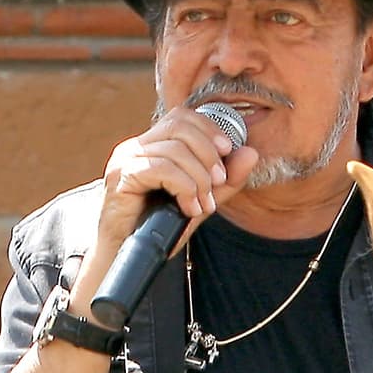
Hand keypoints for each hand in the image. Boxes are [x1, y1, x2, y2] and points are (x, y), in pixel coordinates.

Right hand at [95, 106, 259, 255]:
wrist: (127, 255)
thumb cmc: (161, 228)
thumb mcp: (202, 200)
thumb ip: (226, 180)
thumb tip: (251, 153)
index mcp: (154, 145)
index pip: (183, 117)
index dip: (210, 129)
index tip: (228, 150)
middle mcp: (137, 146)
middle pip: (181, 127)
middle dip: (208, 154)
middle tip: (218, 183)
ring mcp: (126, 159)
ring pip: (174, 150)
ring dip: (198, 178)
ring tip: (203, 203)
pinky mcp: (122, 176)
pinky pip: (161, 169)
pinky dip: (184, 188)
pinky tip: (189, 208)